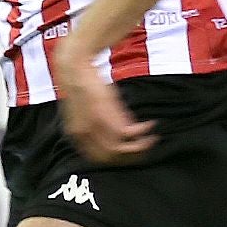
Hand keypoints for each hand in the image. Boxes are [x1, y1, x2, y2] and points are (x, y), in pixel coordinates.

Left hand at [54, 43, 154, 163]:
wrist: (75, 68)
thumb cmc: (80, 84)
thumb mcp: (82, 109)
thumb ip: (92, 123)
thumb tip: (110, 129)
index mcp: (76, 135)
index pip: (97, 157)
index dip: (115, 158)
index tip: (127, 152)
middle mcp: (85, 136)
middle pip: (110, 158)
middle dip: (130, 156)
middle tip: (143, 148)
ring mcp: (97, 128)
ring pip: (122, 150)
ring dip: (140, 147)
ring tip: (151, 139)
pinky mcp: (109, 117)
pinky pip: (131, 134)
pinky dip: (143, 131)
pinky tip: (150, 124)